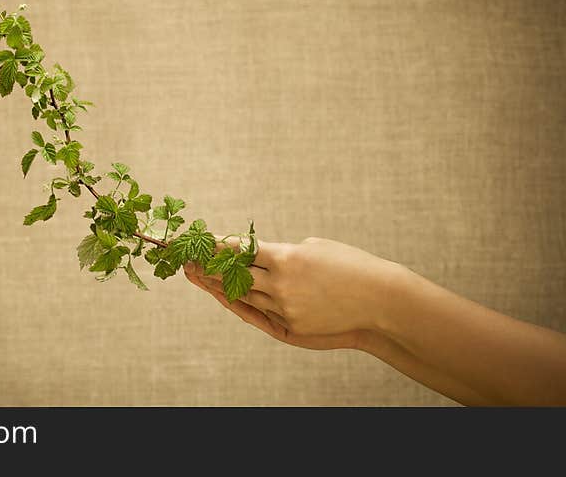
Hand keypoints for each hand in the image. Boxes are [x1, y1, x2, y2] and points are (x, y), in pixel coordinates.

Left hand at [184, 236, 403, 350]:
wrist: (380, 303)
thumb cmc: (351, 267)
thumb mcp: (315, 248)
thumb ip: (284, 253)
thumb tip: (259, 254)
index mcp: (287, 257)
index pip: (241, 249)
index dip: (217, 244)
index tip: (198, 238)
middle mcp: (281, 284)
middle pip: (233, 274)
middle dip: (207, 265)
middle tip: (184, 258)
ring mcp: (285, 308)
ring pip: (241, 295)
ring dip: (216, 285)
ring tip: (195, 274)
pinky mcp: (291, 326)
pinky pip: (256, 312)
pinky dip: (236, 301)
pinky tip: (219, 294)